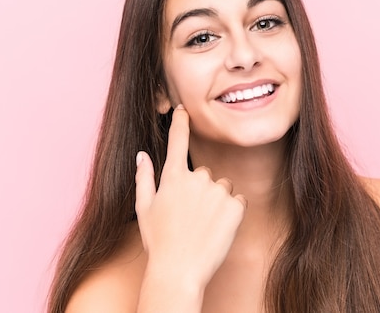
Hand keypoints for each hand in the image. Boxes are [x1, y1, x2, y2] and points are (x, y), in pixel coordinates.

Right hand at [135, 105, 246, 289]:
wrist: (179, 271)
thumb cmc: (158, 241)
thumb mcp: (144, 208)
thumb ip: (144, 178)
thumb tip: (142, 155)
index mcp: (172, 177)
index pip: (177, 142)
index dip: (180, 123)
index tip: (182, 109)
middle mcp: (196, 178)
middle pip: (205, 174)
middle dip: (201, 190)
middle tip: (190, 217)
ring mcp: (217, 191)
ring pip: (223, 188)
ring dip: (217, 201)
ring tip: (204, 226)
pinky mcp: (235, 206)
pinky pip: (237, 201)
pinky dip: (232, 212)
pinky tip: (218, 229)